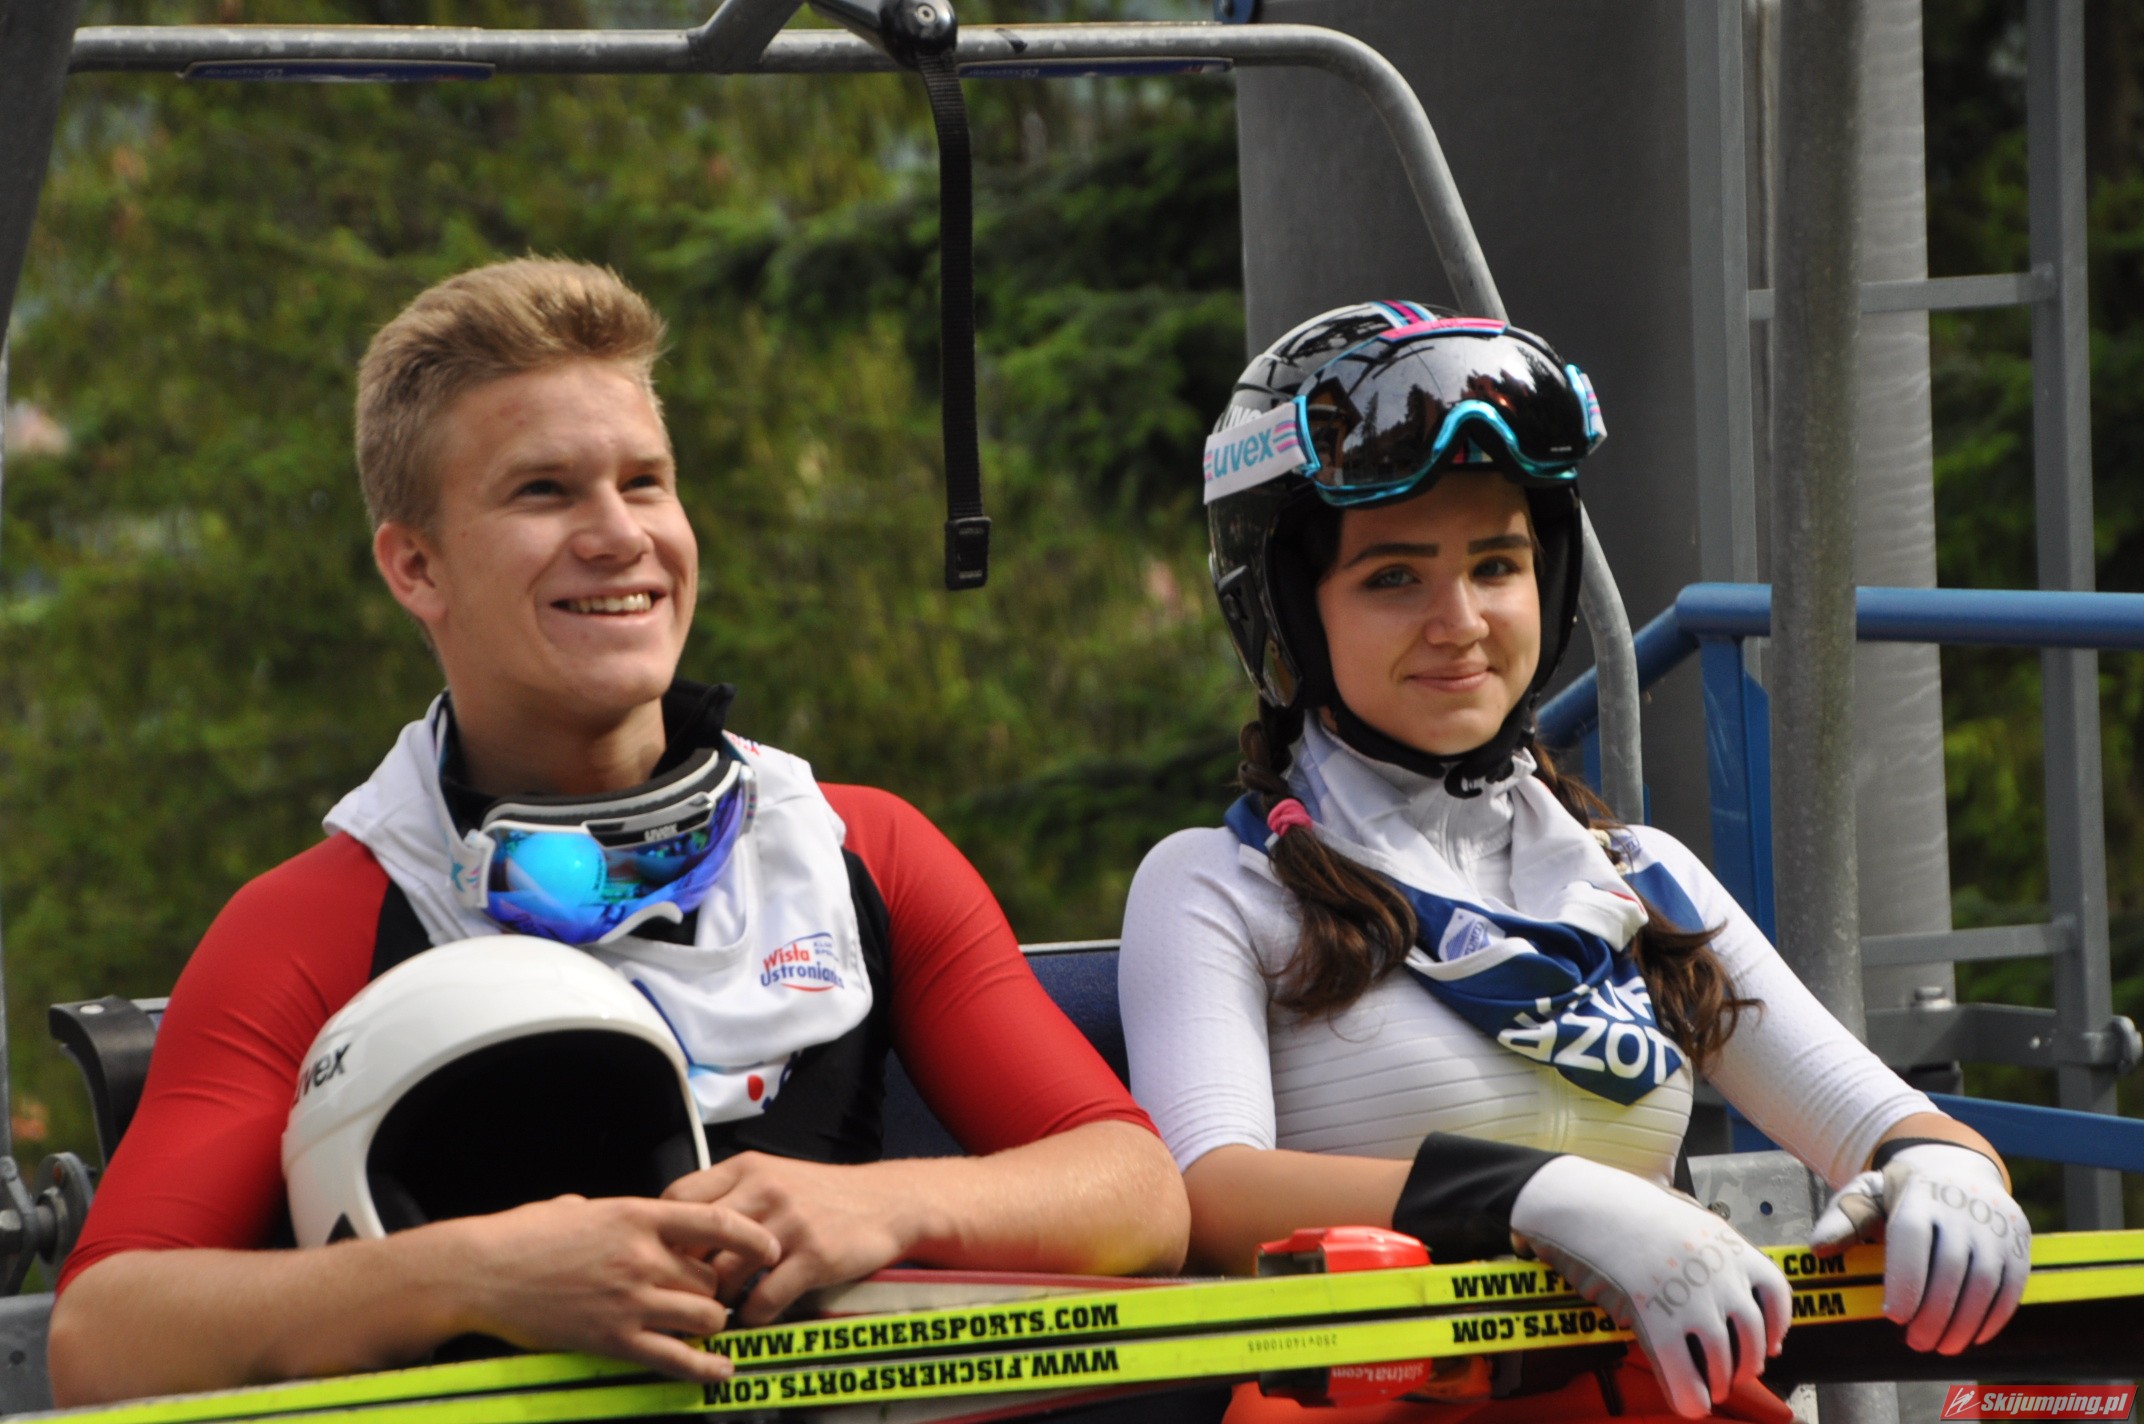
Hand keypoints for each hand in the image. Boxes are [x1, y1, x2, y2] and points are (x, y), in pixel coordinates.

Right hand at [448, 1193, 780, 1380]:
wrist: (483, 1271)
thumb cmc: (525, 1235)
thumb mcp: (582, 1206)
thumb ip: (621, 1213)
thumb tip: (637, 1220)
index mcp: (637, 1215)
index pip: (716, 1221)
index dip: (752, 1236)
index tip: (771, 1245)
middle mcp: (642, 1257)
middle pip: (712, 1276)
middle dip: (719, 1286)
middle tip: (718, 1293)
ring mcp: (630, 1300)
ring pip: (704, 1315)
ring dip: (710, 1321)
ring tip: (707, 1322)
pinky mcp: (613, 1338)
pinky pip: (674, 1357)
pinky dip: (704, 1368)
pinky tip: (720, 1371)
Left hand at [664, 1153, 936, 1324]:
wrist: (887, 1201)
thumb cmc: (822, 1195)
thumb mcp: (773, 1176)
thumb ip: (730, 1194)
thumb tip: (678, 1231)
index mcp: (747, 1168)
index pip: (677, 1198)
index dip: (665, 1234)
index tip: (667, 1256)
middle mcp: (764, 1191)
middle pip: (695, 1244)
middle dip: (686, 1277)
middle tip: (686, 1296)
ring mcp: (790, 1225)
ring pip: (724, 1276)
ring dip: (718, 1301)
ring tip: (719, 1310)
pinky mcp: (814, 1257)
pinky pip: (763, 1300)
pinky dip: (753, 1315)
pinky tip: (756, 1314)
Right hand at [1509, 1155, 1791, 1419]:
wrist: (1587, 1204)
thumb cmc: (1628, 1209)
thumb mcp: (1684, 1217)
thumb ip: (1712, 1250)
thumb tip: (1731, 1287)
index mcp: (1729, 1245)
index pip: (1777, 1293)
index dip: (1779, 1326)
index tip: (1773, 1344)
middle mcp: (1718, 1274)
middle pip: (1753, 1335)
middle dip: (1748, 1363)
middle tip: (1735, 1373)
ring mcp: (1688, 1299)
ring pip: (1723, 1360)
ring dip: (1721, 1382)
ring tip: (1711, 1387)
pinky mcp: (1655, 1319)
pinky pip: (1682, 1372)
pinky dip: (1690, 1396)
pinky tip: (1690, 1403)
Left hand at [1811, 1142, 2029, 1353]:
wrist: (1955, 1167)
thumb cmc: (1901, 1192)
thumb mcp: (1867, 1193)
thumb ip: (1843, 1220)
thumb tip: (1819, 1250)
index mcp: (1919, 1195)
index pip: (1912, 1239)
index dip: (1906, 1281)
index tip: (1894, 1317)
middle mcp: (1961, 1207)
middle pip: (1951, 1267)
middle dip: (1934, 1312)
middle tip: (1916, 1343)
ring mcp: (1994, 1224)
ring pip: (1985, 1281)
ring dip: (1965, 1322)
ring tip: (1943, 1346)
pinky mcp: (2018, 1242)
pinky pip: (2012, 1285)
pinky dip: (1994, 1316)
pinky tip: (1973, 1337)